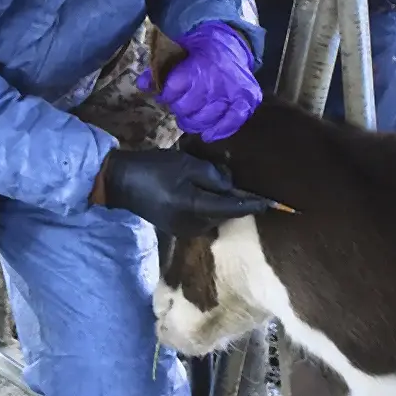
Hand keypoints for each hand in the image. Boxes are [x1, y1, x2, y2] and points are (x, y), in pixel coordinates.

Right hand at [92, 149, 270, 236]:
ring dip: (219, 201)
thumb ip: (212, 175)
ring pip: (215, 216)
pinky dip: (208, 206)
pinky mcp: (178, 229)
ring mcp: (185, 230)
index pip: (233, 208)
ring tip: (208, 180)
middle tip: (226, 176)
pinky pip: (203, 218)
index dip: (254, 204)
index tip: (274, 204)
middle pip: (225, 213)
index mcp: (196, 207)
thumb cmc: (154, 169)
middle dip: (232, 197)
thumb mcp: (186, 164)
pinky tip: (199, 190)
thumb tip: (231, 186)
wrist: (121, 183)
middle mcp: (194, 225)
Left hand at [137, 21, 260, 142]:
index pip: (173, 91)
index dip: (166, 96)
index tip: (165, 95)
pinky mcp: (247, 99)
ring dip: (194, 122)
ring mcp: (233, 92)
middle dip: (179, 109)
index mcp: (197, 68)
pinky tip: (208, 135)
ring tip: (190, 118)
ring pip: (206, 119)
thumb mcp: (176, 52)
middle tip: (180, 105)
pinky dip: (221, 130)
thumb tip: (142, 85)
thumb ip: (159, 69)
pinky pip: (233, 121)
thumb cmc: (199, 50)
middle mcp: (216, 82)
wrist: (229, 43)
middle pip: (187, 109)